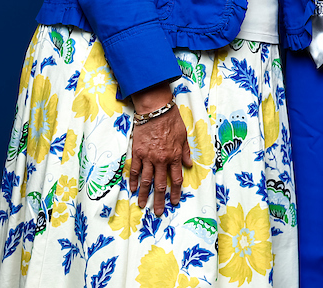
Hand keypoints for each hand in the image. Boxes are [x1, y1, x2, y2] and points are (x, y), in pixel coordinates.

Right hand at [127, 84, 191, 215]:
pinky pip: (135, 170)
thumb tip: (188, 165)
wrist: (155, 110)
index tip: (174, 202)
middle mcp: (161, 160)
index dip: (175, 192)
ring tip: (143, 205)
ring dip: (144, 194)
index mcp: (175, 156)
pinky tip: (133, 189)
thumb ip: (185, 152)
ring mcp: (148, 157)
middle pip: (160, 185)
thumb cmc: (172, 121)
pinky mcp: (137, 153)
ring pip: (146, 181)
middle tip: (158, 212)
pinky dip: (134, 180)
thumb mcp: (184, 135)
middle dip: (159, 200)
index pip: (176, 179)